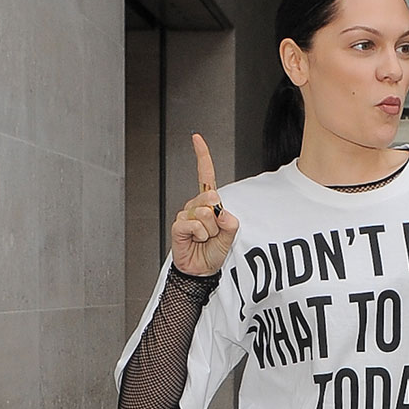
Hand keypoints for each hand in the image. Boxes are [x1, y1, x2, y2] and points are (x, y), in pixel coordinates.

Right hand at [171, 133, 238, 276]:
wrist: (201, 270)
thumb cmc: (212, 251)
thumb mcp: (229, 235)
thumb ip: (229, 221)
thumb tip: (221, 212)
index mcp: (208, 203)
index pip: (205, 175)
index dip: (201, 156)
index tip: (196, 138)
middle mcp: (195, 206)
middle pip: (211, 198)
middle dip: (218, 219)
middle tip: (213, 233)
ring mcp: (185, 215)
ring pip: (204, 214)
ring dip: (210, 231)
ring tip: (205, 239)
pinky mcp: (178, 225)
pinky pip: (194, 225)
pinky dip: (199, 235)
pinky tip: (195, 240)